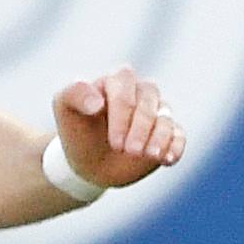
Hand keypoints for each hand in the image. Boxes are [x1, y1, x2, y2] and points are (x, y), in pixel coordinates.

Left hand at [53, 65, 184, 189]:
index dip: (123, 113)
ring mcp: (155, 113)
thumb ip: (74, 94)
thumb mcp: (64, 108)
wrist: (88, 162)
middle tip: (129, 151)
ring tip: (150, 156)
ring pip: (166, 117)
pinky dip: (176, 146)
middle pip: (150, 100)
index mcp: (116, 81)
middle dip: (141, 127)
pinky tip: (167, 160)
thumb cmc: (76, 130)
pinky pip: (179, 135)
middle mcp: (139, 93)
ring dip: (160, 137)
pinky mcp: (167, 134)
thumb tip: (97, 101)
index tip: (114, 142)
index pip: (126, 86)